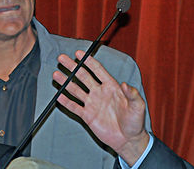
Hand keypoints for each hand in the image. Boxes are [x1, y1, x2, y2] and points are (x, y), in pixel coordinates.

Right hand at [53, 51, 149, 165]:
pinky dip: (67, 102)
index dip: (88, 61)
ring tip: (56, 75)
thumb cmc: (135, 122)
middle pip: (83, 76)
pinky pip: (75, 107)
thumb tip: (126, 85)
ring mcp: (93, 104)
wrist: (128, 139)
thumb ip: (132, 94)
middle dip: (72, 67)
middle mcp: (100, 92)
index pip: (98, 70)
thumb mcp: (138, 106)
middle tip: (62, 58)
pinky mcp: (88, 116)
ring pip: (76, 90)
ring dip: (66, 82)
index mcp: (112, 86)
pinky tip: (59, 95)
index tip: (79, 53)